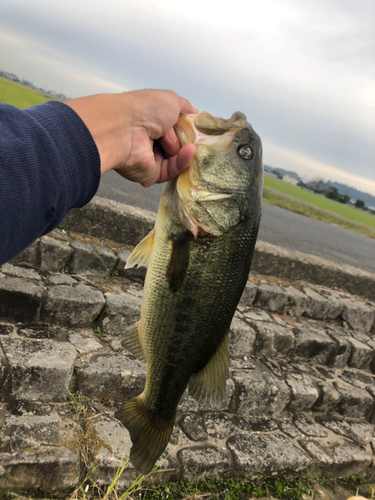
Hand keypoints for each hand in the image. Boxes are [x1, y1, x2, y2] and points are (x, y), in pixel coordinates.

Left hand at [66, 90, 197, 186]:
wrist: (125, 128)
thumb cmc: (145, 110)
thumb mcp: (171, 100)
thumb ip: (184, 106)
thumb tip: (195, 111)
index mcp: (150, 122)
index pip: (173, 128)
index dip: (185, 128)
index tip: (197, 128)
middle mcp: (148, 140)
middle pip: (176, 145)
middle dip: (187, 141)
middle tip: (194, 136)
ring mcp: (149, 158)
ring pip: (176, 159)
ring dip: (185, 151)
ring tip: (191, 144)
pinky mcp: (151, 174)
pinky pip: (172, 170)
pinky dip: (182, 161)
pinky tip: (189, 152)